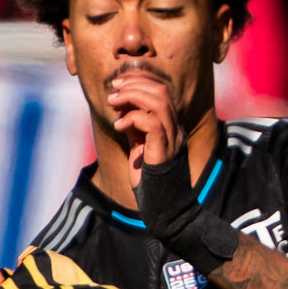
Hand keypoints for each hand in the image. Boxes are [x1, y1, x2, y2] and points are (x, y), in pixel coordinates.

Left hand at [106, 69, 183, 186]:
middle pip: (161, 91)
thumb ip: (133, 124)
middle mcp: (175, 128)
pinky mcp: (164, 149)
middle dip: (134, 84)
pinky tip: (118, 126)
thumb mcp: (138, 144)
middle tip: (113, 90)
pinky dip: (132, 118)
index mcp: (170, 125)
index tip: (119, 83)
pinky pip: (151, 122)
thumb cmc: (148, 179)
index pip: (161, 90)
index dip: (140, 80)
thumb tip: (119, 104)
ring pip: (158, 102)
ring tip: (113, 103)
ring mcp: (172, 138)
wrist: (162, 208)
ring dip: (132, 96)